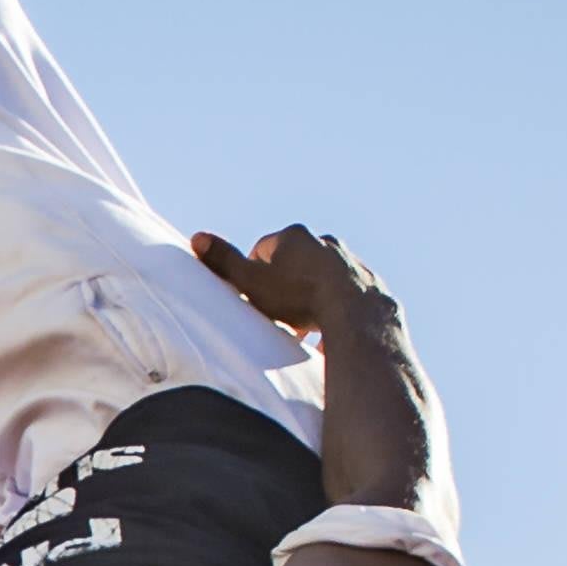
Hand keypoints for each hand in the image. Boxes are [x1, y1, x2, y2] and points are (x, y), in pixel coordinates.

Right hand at [192, 226, 383, 337]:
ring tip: (305, 324)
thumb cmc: (298, 297)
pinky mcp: (369, 284)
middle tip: (278, 313)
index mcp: (294, 237)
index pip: (264, 248)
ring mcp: (351, 261)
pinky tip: (331, 328)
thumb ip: (224, 262)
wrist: (354, 314)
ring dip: (313, 295)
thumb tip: (197, 237)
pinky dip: (338, 308)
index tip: (253, 295)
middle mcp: (325, 243)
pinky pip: (348, 296)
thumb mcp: (252, 282)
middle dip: (286, 283)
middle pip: (296, 261)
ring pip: (324, 278)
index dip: (255, 272)